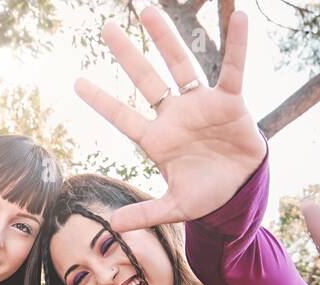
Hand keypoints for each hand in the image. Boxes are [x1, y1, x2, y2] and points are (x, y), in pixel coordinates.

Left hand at [74, 6, 265, 230]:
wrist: (242, 189)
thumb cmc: (206, 193)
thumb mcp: (175, 208)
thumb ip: (146, 213)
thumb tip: (113, 227)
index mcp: (158, 139)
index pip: (123, 116)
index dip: (102, 101)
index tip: (77, 83)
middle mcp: (175, 115)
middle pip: (146, 79)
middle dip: (127, 55)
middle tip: (106, 28)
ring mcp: (200, 104)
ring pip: (180, 65)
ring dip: (166, 38)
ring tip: (148, 11)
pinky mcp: (229, 101)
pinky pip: (232, 69)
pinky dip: (237, 46)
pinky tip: (241, 18)